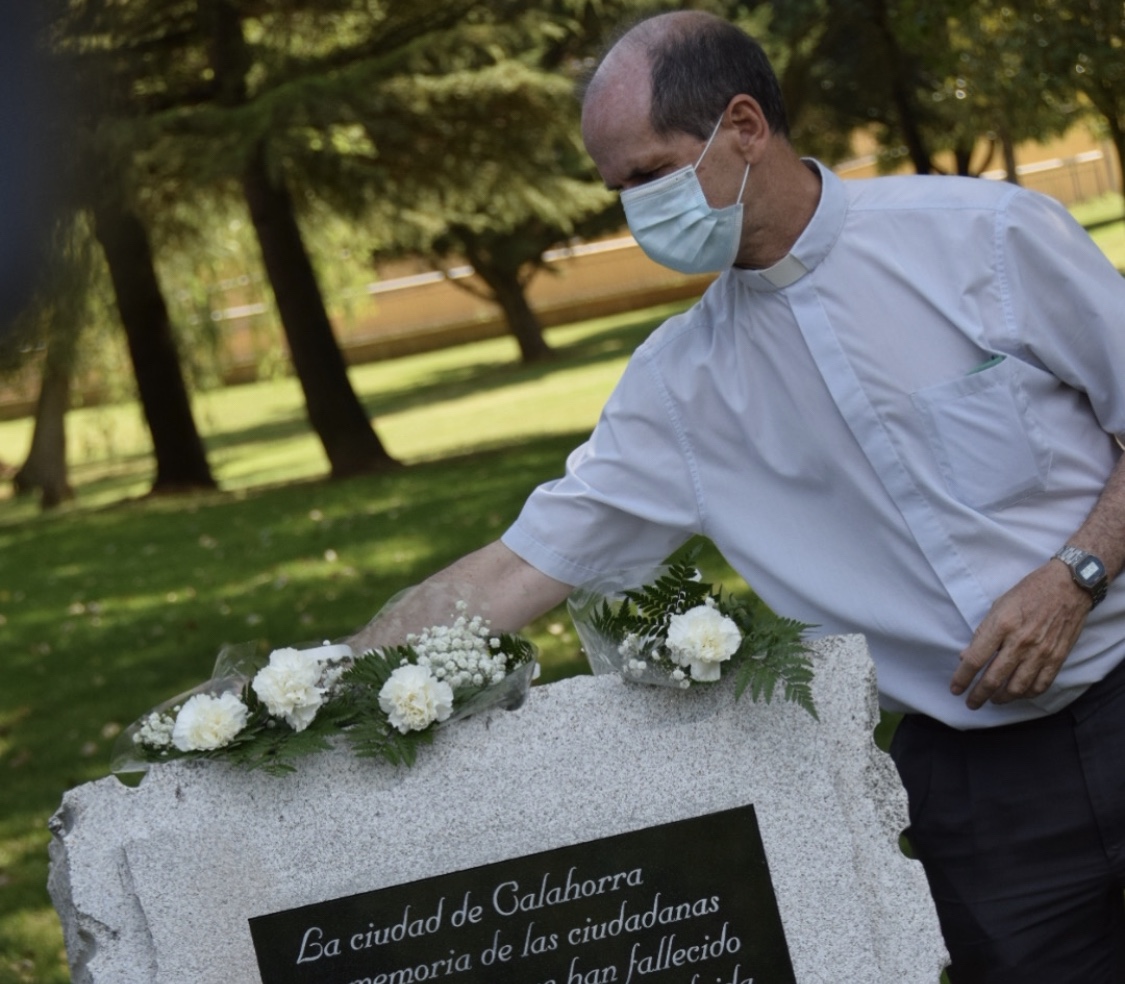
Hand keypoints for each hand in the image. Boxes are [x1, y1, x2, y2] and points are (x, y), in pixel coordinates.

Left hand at [950, 561, 1091, 709]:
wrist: (1068, 586)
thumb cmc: (1028, 592)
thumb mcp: (998, 606)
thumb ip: (982, 633)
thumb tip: (966, 656)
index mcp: (1001, 625)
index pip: (975, 660)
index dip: (962, 678)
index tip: (955, 689)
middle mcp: (1020, 642)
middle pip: (994, 679)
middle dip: (979, 695)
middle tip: (971, 703)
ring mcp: (1041, 652)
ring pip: (1017, 687)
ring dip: (1002, 698)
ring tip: (993, 699)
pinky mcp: (1057, 658)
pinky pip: (1041, 684)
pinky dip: (1027, 694)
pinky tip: (1018, 694)